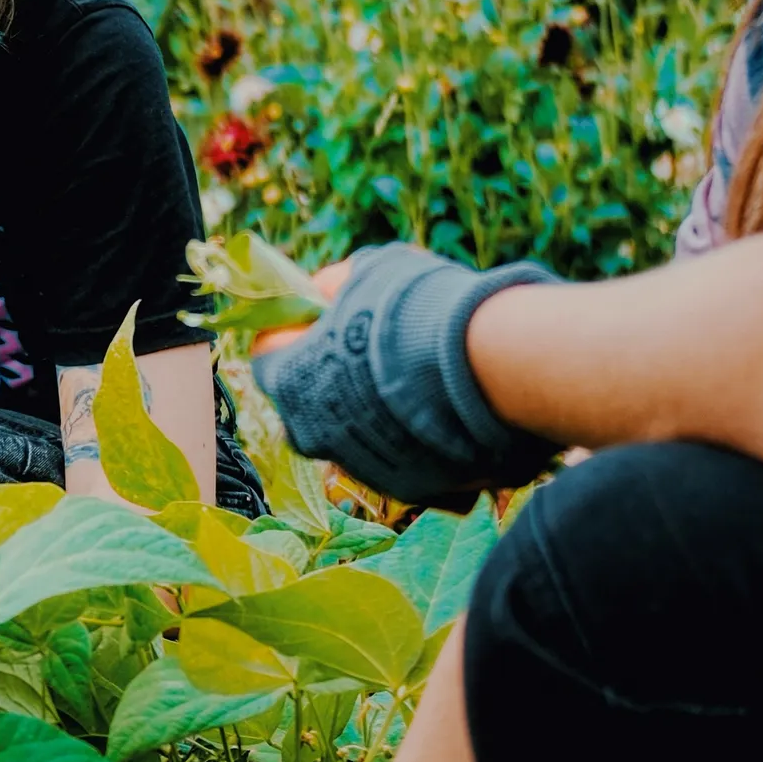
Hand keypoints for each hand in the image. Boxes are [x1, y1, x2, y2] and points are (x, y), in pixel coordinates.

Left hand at [251, 243, 560, 509]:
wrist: (493, 364)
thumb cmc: (418, 308)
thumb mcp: (369, 271)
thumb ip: (340, 286)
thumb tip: (329, 293)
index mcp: (287, 381)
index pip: (269, 357)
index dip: (298, 333)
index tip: (327, 318)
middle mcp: (312, 435)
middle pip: (311, 402)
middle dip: (336, 377)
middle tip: (380, 349)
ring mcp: (359, 468)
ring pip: (358, 435)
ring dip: (380, 411)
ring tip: (425, 379)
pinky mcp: (409, 490)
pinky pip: (404, 459)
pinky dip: (418, 439)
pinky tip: (451, 411)